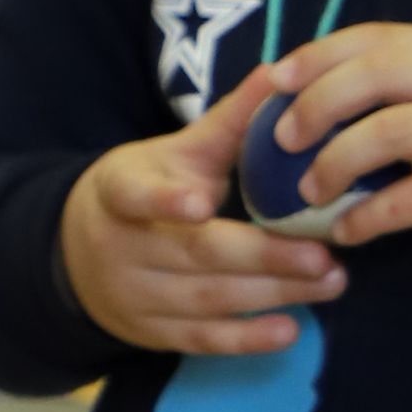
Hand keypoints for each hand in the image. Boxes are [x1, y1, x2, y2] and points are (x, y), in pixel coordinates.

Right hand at [57, 63, 346, 354]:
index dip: (166, 200)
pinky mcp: (153, 333)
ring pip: (207, 299)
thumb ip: (231, 120)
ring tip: (330, 282)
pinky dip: (247, 339)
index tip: (201, 202)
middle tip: (323, 256)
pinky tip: (290, 330)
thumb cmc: (146, 190)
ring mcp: (135, 295)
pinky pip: (202, 339)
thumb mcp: (175, 152)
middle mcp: (122, 246)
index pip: (136, 195)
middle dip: (263, 257)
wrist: (81, 255)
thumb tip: (283, 72)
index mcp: (119, 191)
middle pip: (195, 253)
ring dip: (273, 294)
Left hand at [261, 25, 411, 279]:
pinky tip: (350, 233)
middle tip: (285, 142)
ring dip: (336, 163)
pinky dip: (371, 217)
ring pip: (387, 133)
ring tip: (310, 194)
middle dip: (316, 106)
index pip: (373, 39)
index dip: (317, 56)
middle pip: (373, 77)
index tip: (274, 81)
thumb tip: (332, 99)